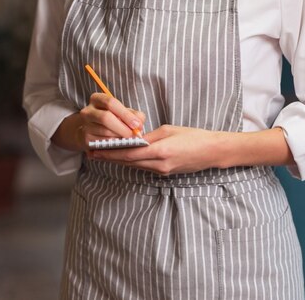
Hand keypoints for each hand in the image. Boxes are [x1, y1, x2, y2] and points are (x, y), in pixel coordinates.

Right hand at [79, 92, 145, 151]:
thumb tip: (140, 122)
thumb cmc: (112, 119)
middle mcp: (87, 111)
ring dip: (120, 137)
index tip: (136, 124)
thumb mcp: (123, 113)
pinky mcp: (85, 139)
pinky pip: (102, 142)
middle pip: (106, 118)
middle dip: (123, 127)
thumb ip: (134, 114)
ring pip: (104, 132)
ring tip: (129, 139)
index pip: (111, 102)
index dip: (125, 114)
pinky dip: (114, 144)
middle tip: (134, 135)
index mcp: (97, 99)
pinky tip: (120, 144)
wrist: (92, 132)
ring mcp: (84, 125)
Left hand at [89, 124, 225, 173]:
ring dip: (120, 161)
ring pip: (135, 166)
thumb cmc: (193, 137)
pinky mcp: (165, 173)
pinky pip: (144, 167)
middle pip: (128, 163)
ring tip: (104, 154)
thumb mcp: (169, 130)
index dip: (110, 153)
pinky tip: (125, 157)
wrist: (212, 151)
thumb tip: (134, 139)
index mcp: (159, 151)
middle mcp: (159, 164)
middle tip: (93, 153)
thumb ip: (150, 136)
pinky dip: (133, 162)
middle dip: (110, 158)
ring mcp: (162, 171)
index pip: (129, 154)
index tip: (95, 150)